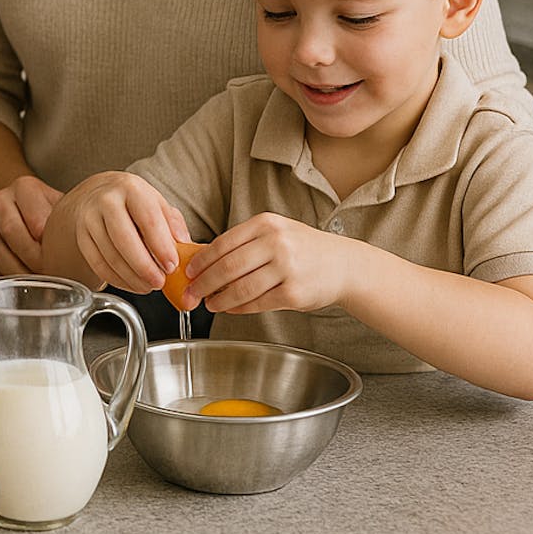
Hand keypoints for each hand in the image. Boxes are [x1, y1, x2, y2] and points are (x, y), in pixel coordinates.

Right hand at [0, 175, 62, 281]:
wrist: (29, 211)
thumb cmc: (52, 216)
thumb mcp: (66, 212)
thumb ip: (72, 224)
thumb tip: (91, 250)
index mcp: (25, 188)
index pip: (35, 218)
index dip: (48, 244)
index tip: (60, 260)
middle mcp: (0, 201)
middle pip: (11, 232)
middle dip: (32, 260)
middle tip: (50, 276)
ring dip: (17, 273)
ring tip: (37, 287)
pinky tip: (14, 290)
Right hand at [40, 171, 187, 293]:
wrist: (99, 194)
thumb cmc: (134, 202)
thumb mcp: (157, 203)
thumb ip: (173, 223)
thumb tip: (184, 245)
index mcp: (131, 188)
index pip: (148, 220)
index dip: (161, 246)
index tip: (172, 266)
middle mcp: (106, 200)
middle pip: (124, 239)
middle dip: (144, 266)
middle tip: (159, 282)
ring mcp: (89, 219)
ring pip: (110, 255)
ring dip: (131, 277)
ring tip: (148, 286)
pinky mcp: (81, 237)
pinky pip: (97, 264)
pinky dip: (116, 279)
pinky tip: (131, 283)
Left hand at [190, 213, 360, 313]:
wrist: (344, 265)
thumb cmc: (304, 249)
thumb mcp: (276, 232)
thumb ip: (244, 243)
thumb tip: (205, 260)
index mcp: (266, 224)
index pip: (223, 243)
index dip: (201, 261)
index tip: (188, 271)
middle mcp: (276, 243)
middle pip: (227, 266)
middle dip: (204, 282)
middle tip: (192, 292)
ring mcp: (287, 268)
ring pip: (241, 288)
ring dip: (220, 299)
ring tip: (210, 303)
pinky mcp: (294, 293)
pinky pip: (257, 303)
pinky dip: (239, 308)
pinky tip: (231, 308)